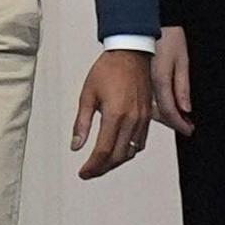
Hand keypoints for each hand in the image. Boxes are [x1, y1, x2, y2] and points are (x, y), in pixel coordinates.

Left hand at [72, 48, 153, 176]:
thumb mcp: (87, 95)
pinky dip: (128, 151)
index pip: (103, 151)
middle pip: (117, 156)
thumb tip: (76, 145)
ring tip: (102, 164)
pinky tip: (118, 150)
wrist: (131, 53)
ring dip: (115, 162)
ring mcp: (142, 119)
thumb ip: (81, 123)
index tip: (84, 172)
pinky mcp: (148, 116)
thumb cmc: (108, 69)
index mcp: (115, 114)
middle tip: (90, 171)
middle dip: (102, 168)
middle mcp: (131, 119)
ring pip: (130, 152)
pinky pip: (140, 142)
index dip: (92, 166)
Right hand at [150, 26, 194, 134]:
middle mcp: (147, 85)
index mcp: (159, 80)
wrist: (146, 23)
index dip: (180, 124)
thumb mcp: (182, 60)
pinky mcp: (138, 80)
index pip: (170, 112)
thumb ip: (182, 87)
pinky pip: (146, 99)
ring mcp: (141, 84)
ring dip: (164, 116)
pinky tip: (162, 106)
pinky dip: (155, 106)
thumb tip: (186, 108)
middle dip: (173, 122)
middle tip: (186, 126)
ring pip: (151, 108)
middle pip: (159, 114)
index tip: (189, 129)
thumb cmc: (166, 36)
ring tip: (178, 119)